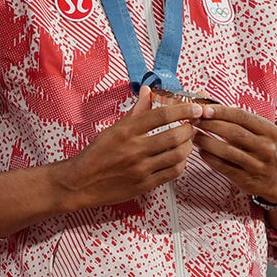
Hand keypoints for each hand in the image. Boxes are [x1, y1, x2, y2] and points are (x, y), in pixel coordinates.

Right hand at [55, 86, 200, 209]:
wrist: (81, 182)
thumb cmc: (96, 154)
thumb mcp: (113, 129)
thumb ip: (135, 111)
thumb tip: (148, 91)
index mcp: (126, 131)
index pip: (161, 115)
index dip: (183, 110)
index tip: (195, 108)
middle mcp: (135, 149)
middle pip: (175, 136)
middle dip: (190, 129)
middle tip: (192, 125)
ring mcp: (141, 169)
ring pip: (178, 155)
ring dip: (188, 146)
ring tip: (187, 141)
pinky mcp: (145, 185)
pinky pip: (172, 173)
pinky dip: (181, 163)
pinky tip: (179, 158)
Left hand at [191, 105, 276, 201]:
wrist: (276, 178)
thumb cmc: (259, 148)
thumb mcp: (255, 131)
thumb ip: (232, 116)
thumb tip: (204, 98)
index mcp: (269, 130)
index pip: (242, 116)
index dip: (221, 112)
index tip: (204, 109)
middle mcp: (266, 147)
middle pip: (234, 133)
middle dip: (211, 125)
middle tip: (195, 121)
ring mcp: (257, 165)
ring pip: (227, 151)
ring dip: (207, 142)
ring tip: (194, 136)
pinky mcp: (247, 180)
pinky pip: (224, 167)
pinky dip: (210, 157)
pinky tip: (201, 151)